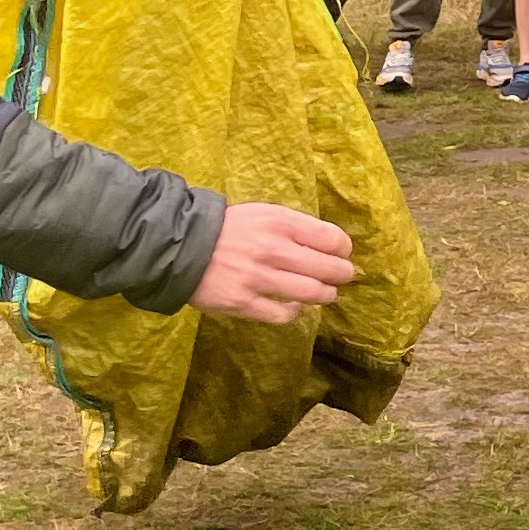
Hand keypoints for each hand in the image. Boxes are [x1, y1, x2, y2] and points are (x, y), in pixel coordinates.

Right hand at [190, 202, 355, 322]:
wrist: (184, 246)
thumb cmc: (230, 228)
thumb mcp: (264, 214)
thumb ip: (295, 227)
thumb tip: (329, 244)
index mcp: (281, 223)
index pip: (332, 239)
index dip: (344, 249)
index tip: (342, 254)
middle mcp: (274, 250)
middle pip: (329, 269)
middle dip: (343, 274)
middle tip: (342, 276)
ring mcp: (259, 278)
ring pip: (312, 293)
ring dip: (326, 295)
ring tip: (326, 293)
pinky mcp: (244, 303)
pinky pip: (283, 315)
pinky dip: (295, 312)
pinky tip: (294, 307)